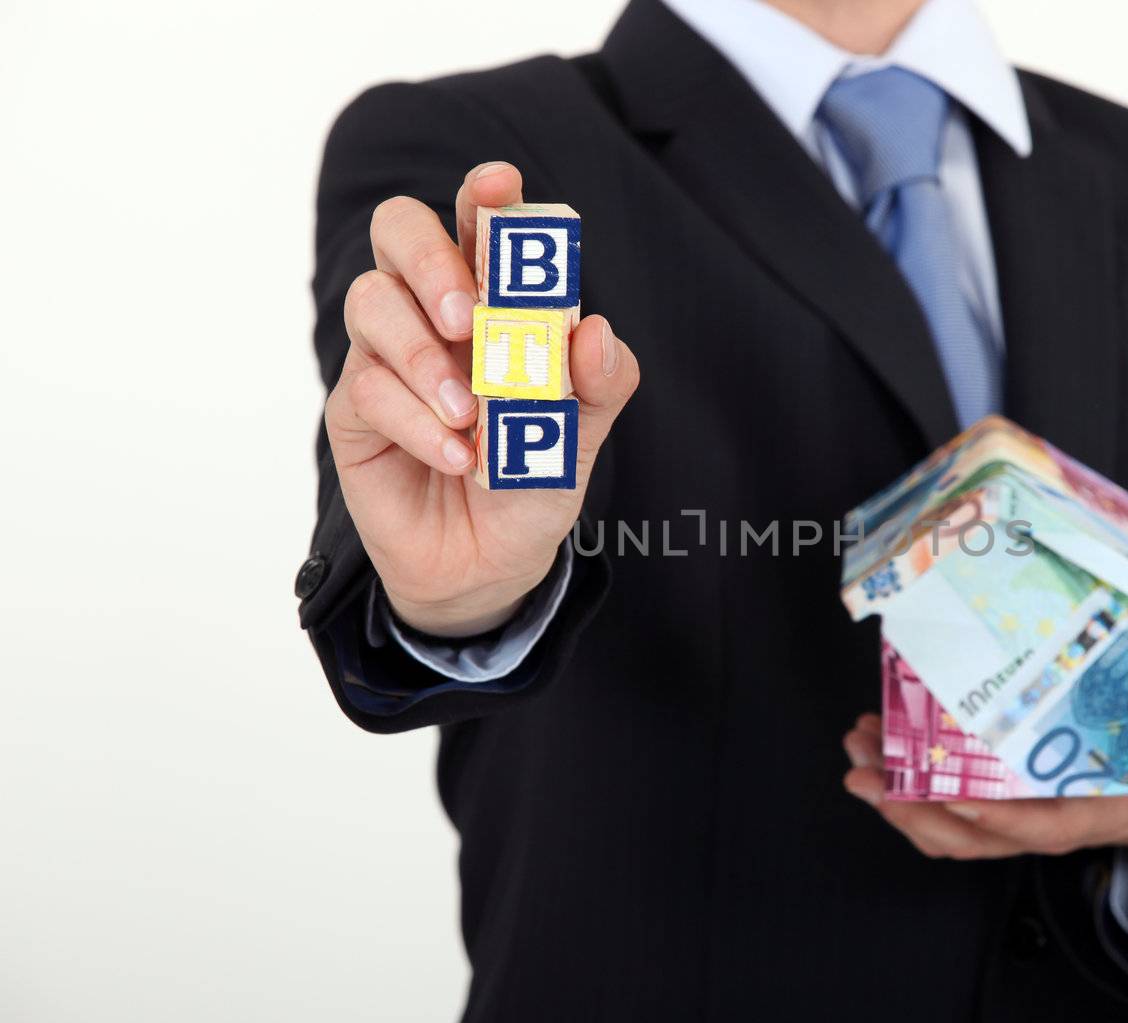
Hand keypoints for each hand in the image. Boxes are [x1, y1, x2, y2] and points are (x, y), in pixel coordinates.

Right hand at [324, 162, 639, 636]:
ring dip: (422, 354)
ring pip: (371, 304)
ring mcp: (385, 357)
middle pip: (398, 232)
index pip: (474, 225)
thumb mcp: (582, 430)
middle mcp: (430, 313)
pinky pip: (366, 387)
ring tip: (471, 411)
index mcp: (490, 299)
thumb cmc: (531, 476)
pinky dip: (416, 419)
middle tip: (467, 316)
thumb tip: (595, 331)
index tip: (498, 184)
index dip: (481, 196)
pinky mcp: (355, 411)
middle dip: (431, 261)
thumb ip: (601, 381)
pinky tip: (457, 455)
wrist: (490, 563)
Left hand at [841, 691, 1127, 892]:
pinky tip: (881, 751)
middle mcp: (1048, 823)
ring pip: (950, 827)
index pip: (1039, 825)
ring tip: (858, 752)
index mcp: (1096, 812)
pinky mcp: (1004, 803)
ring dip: (898, 796)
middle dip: (913, 805)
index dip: (994, 815)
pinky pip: (948, 811)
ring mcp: (1021, 818)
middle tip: (865, 765)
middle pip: (973, 834)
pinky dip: (909, 786)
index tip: (951, 790)